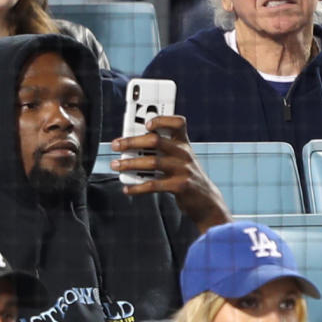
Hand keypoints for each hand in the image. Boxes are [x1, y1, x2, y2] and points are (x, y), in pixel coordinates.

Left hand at [110, 115, 230, 232]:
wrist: (206, 200)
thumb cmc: (187, 176)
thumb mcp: (181, 159)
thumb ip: (164, 151)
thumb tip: (131, 146)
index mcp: (184, 144)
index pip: (178, 123)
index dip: (162, 120)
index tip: (146, 124)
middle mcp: (184, 153)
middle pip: (156, 140)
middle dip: (132, 142)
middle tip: (116, 145)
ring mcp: (183, 169)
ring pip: (152, 162)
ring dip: (130, 164)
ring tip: (115, 165)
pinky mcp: (180, 186)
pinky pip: (153, 185)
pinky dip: (137, 188)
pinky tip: (127, 189)